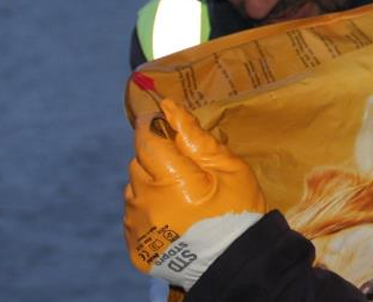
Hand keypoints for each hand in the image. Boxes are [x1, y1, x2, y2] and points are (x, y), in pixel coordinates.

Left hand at [124, 98, 265, 290]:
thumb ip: (195, 138)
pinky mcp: (136, 246)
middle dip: (157, 160)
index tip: (163, 123)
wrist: (235, 263)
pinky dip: (149, 212)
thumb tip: (170, 109)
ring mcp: (138, 227)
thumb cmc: (238, 211)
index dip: (153, 127)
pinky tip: (173, 218)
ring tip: (181, 199)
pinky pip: (134, 217)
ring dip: (151, 187)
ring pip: (134, 190)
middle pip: (139, 163)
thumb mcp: (228, 168)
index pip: (147, 140)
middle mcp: (146, 202)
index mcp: (170, 179)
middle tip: (186, 172)